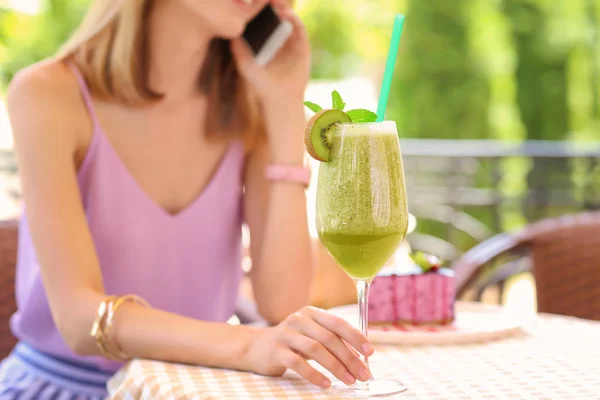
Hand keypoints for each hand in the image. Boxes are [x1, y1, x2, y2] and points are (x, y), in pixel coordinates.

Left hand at [231, 0, 310, 106]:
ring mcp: (293, 42)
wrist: (279, 99)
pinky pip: (300, 29)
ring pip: (289, 19)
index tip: (254, 2)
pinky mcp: (303, 47)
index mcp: (267, 42)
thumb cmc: (261, 84)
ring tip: (275, 1)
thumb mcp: (244, 64)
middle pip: (278, 16)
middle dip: (272, 5)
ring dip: (283, 8)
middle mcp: (281, 40)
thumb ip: (237, 48)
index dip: (261, 9)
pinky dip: (294, 19)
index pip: (265, 20)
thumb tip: (231, 31)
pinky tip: (286, 13)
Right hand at [243, 306, 373, 388]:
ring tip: (349, 380)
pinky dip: (314, 374)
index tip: (369, 352)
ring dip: (336, 367)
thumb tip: (361, 355)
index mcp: (312, 313)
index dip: (355, 337)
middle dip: (349, 357)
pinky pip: (298, 363)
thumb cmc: (291, 342)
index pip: (337, 323)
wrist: (256, 347)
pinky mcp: (276, 350)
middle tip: (362, 374)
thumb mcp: (311, 335)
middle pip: (329, 338)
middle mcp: (299, 319)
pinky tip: (326, 384)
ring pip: (316, 349)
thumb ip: (332, 340)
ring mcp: (286, 334)